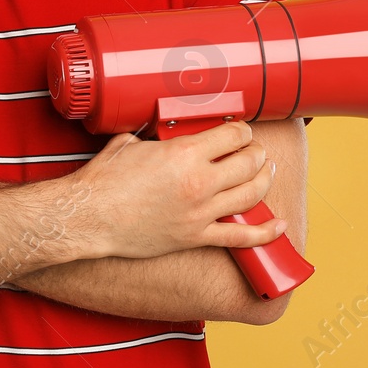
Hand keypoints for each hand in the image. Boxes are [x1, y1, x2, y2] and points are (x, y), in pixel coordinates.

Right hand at [65, 120, 284, 259]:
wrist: (90, 217)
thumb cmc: (105, 180)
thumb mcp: (132, 143)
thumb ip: (156, 138)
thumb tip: (163, 134)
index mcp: (185, 154)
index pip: (232, 136)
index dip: (241, 130)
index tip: (240, 130)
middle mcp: (199, 182)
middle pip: (248, 162)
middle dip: (256, 152)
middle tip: (255, 149)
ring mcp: (200, 212)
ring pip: (251, 194)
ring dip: (264, 179)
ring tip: (267, 171)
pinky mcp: (195, 237)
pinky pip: (240, 237)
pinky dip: (264, 233)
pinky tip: (278, 225)